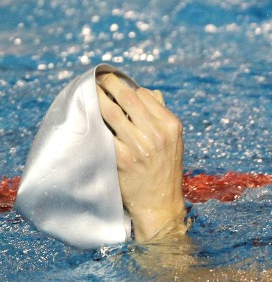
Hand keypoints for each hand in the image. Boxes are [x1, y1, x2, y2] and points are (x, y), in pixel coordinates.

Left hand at [97, 73, 185, 241]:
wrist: (159, 202)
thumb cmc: (165, 169)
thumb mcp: (174, 140)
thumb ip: (162, 115)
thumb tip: (149, 92)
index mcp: (171, 125)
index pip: (145, 95)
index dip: (128, 86)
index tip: (115, 83)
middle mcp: (157, 133)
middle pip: (128, 98)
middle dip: (110, 84)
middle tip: (98, 79)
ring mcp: (139, 146)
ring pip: (111, 113)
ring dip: (97, 99)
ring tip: (89, 93)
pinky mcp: (121, 159)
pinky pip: (104, 134)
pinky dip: (95, 123)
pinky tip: (88, 118)